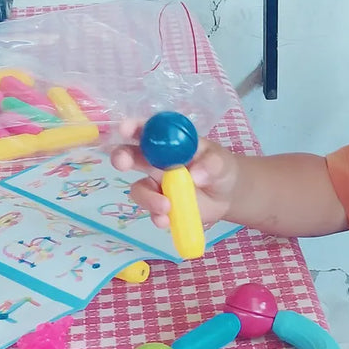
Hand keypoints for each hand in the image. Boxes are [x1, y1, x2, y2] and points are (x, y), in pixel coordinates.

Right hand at [110, 117, 240, 227]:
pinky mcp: (161, 206)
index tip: (126, 129)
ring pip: (139, 189)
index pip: (147, 131)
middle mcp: (156, 162)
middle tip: (122, 163)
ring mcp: (156, 185)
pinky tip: (166, 220)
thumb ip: (211, 164)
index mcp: (168, 143)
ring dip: (147, 198)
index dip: (134, 127)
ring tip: (166, 206)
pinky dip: (156, 216)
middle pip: (130, 156)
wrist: (227, 196)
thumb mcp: (221, 161)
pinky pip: (151, 211)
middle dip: (121, 157)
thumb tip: (195, 175)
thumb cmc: (220, 168)